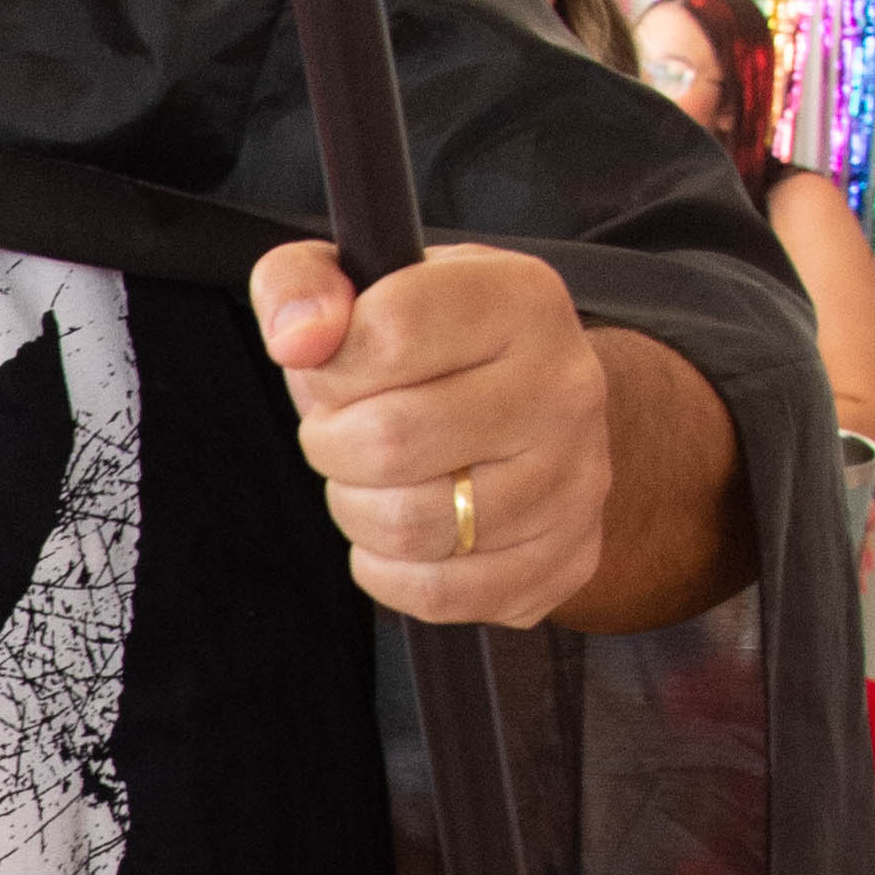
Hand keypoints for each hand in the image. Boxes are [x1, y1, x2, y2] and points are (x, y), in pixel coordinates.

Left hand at [253, 238, 617, 626]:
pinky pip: (439, 593)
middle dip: (331, 445)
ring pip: (410, 526)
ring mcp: (575, 480)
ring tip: (371, 480)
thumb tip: (299, 338)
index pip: (389, 334)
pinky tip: (397, 534)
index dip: (330, 366)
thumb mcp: (366, 281)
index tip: (334, 370)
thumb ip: (302, 283)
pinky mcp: (566, 558)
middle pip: (390, 440)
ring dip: (356, 510)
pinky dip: (389, 571)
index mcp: (520, 299)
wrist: (539, 407)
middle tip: (341, 433)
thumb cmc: (435, 344)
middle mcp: (565, 387)